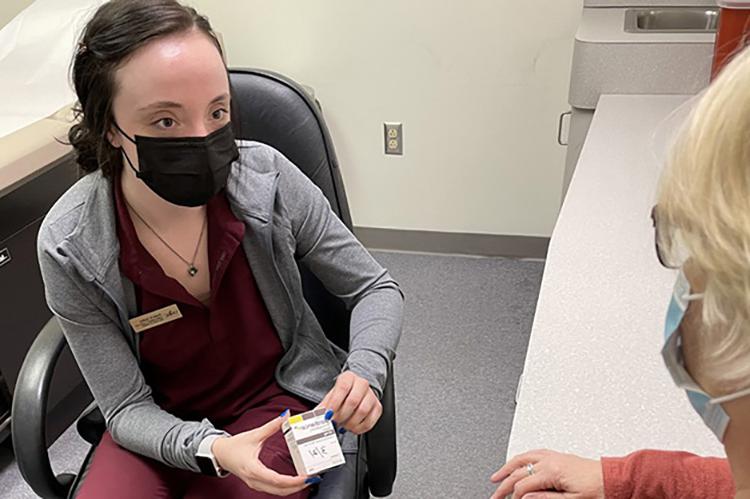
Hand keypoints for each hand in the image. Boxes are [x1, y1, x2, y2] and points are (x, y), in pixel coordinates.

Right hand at [212, 414, 316, 495]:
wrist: (219, 454)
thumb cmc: (234, 446)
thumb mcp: (254, 434)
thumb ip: (271, 426)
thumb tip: (286, 415)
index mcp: (254, 469)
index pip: (277, 480)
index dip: (294, 480)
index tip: (306, 476)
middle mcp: (255, 480)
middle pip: (280, 490)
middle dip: (298, 486)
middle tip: (313, 478)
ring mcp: (255, 484)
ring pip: (278, 492)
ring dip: (293, 488)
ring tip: (308, 480)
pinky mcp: (257, 484)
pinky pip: (274, 490)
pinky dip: (286, 487)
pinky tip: (296, 481)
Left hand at [319, 371, 381, 434]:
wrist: (355, 392)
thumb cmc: (342, 394)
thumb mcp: (330, 396)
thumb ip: (323, 407)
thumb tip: (315, 417)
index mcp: (349, 377)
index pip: (343, 387)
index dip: (335, 402)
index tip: (328, 414)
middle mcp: (362, 384)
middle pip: (353, 400)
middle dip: (342, 415)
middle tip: (335, 422)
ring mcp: (371, 395)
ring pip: (363, 411)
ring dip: (350, 422)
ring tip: (343, 425)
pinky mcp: (377, 407)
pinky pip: (370, 421)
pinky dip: (359, 428)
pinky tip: (352, 428)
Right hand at [489, 449, 603, 498]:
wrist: (613, 478)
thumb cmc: (598, 489)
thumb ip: (546, 498)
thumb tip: (525, 497)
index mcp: (552, 470)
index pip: (523, 484)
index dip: (513, 496)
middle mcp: (550, 459)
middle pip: (518, 470)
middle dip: (504, 483)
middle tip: (495, 494)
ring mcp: (553, 455)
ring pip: (522, 458)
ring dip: (507, 467)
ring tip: (496, 477)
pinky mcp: (557, 455)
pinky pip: (533, 453)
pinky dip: (521, 458)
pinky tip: (517, 462)